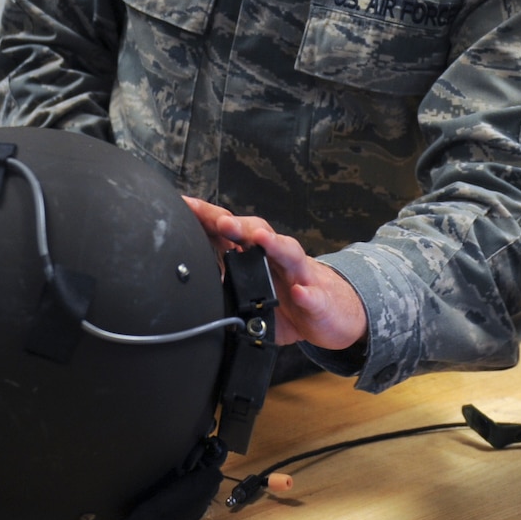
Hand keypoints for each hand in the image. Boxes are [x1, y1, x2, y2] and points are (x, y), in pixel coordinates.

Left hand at [182, 196, 368, 351]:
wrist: (334, 313)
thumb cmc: (290, 299)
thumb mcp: (253, 294)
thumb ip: (226, 284)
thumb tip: (191, 282)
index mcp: (257, 256)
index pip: (230, 230)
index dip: (209, 217)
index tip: (186, 206)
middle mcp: (278, 258)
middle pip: (258, 233)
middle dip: (239, 225)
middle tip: (222, 222)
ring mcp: (301, 275)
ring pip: (289, 253)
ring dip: (275, 244)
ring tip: (261, 240)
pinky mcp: (320, 299)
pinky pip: (314, 296)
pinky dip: (308, 294)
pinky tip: (300, 294)